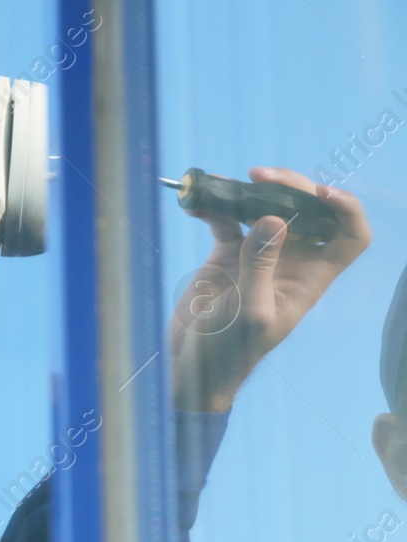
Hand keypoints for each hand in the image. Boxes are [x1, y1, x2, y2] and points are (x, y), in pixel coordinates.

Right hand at [170, 167, 369, 411]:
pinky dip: (215, 207)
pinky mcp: (227, 255)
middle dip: (292, 187)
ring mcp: (259, 255)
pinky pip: (228, 221)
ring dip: (253, 191)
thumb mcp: (250, 312)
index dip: (346, 210)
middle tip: (260, 177)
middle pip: (308, 211)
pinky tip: (198, 203)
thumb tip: (274, 218)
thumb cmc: (229, 351)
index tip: (321, 194)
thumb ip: (262, 265)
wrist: (191, 365)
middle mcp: (291, 260)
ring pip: (268, 208)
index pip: (349, 237)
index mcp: (310, 277)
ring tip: (231, 181)